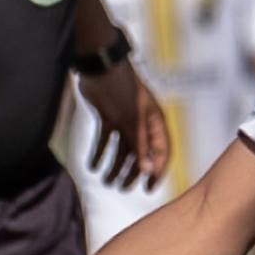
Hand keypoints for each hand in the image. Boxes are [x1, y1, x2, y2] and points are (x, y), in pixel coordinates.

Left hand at [79, 57, 169, 189]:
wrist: (101, 66)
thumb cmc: (124, 89)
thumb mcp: (134, 121)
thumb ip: (140, 146)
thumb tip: (147, 172)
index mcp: (155, 123)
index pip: (161, 153)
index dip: (156, 172)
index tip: (147, 188)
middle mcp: (142, 124)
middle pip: (141, 154)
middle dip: (132, 173)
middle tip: (122, 188)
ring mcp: (125, 121)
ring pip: (122, 149)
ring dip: (114, 166)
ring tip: (106, 180)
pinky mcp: (108, 116)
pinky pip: (105, 140)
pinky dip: (99, 153)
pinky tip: (92, 165)